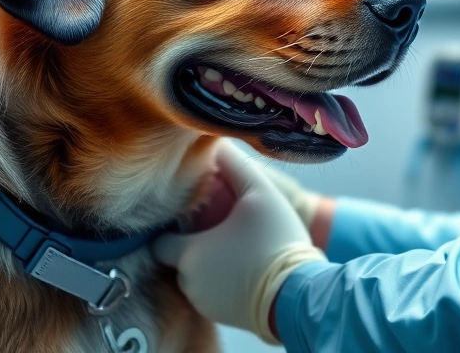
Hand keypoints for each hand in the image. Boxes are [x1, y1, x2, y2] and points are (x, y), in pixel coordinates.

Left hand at [153, 139, 326, 343]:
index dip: (175, 226)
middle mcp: (188, 282)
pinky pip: (214, 294)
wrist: (299, 296)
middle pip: (180, 258)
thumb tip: (217, 143)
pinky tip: (244, 268)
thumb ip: (234, 165)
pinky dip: (223, 282)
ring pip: (197, 278)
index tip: (192, 216)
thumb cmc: (276, 242)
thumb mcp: (259, 193)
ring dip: (210, 264)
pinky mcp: (223, 317)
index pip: (160, 241)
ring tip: (235, 248)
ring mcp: (205, 303)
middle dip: (196, 244)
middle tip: (219, 229)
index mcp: (188, 253)